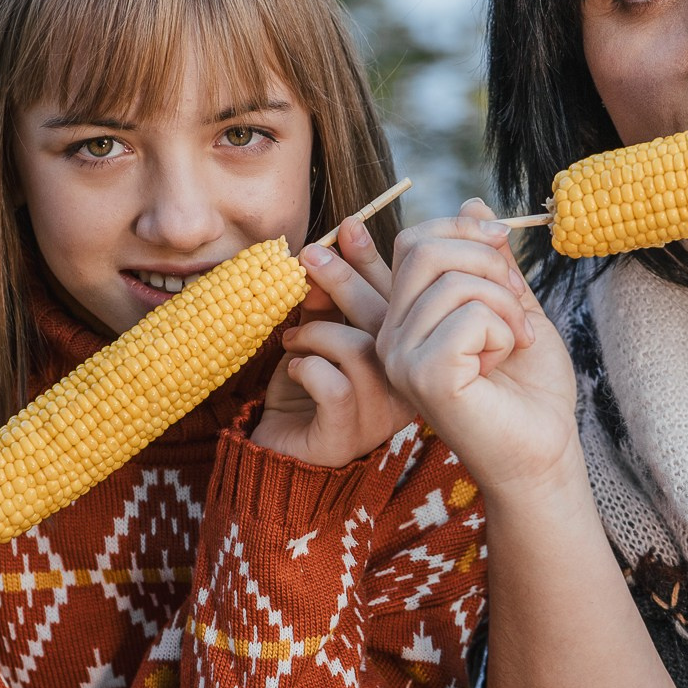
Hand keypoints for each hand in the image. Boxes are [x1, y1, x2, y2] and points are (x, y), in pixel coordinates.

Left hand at [254, 216, 414, 467]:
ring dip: (316, 333)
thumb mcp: (317, 339)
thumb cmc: (305, 396)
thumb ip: (324, 303)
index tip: (347, 226)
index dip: (376, 260)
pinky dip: (306, 368)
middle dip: (345, 278)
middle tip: (309, 256)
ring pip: (359, 350)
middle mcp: (403, 384)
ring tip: (292, 339)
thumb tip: (318, 253)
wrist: (283, 461)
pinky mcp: (350, 433)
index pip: (400, 299)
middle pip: (387, 319)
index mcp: (403, 356)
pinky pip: (334, 384)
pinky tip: (295, 370)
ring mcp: (381, 412)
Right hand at [376, 199, 578, 492]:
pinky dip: (504, 330)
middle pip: (423, 247)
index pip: (406, 244)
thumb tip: (472, 200)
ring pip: (452, 280)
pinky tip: (504, 361)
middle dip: (488, 259)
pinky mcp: (423, 375)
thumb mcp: (513, 306)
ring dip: (505, 303)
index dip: (454, 225)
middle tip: (519, 300)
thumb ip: (490, 260)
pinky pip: (469, 315)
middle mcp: (390, 337)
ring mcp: (400, 358)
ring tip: (517, 340)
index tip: (499, 233)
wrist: (545, 449)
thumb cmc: (530, 388)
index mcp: (406, 319)